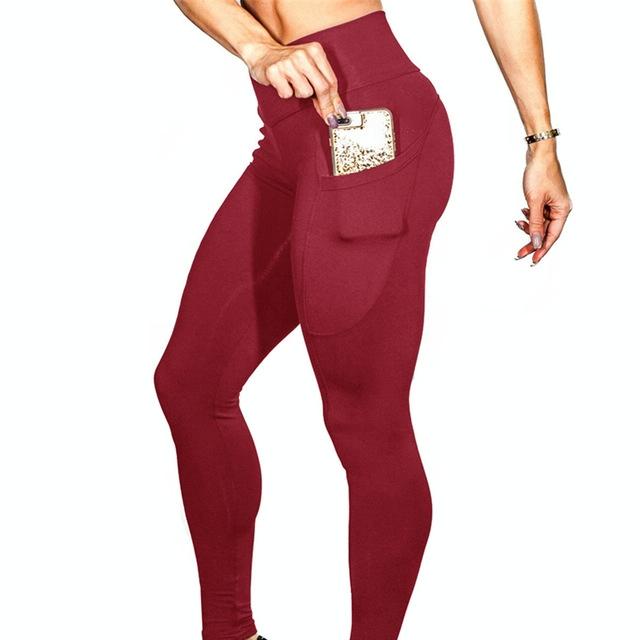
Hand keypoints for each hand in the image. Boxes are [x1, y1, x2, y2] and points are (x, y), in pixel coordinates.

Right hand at [242, 40, 345, 126]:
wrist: (261, 52)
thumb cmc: (287, 62)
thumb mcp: (309, 66)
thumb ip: (321, 84)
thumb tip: (334, 109)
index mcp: (315, 51)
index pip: (331, 81)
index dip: (336, 101)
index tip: (339, 114)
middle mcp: (303, 55)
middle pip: (322, 88)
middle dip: (326, 106)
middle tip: (329, 119)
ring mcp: (288, 63)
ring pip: (305, 93)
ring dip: (299, 94)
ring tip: (292, 84)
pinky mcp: (274, 72)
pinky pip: (287, 94)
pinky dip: (285, 93)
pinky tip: (282, 83)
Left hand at [515, 139, 572, 264]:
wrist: (538, 154)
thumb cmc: (540, 174)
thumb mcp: (534, 202)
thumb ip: (535, 224)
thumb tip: (536, 242)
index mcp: (562, 210)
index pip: (552, 236)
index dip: (542, 249)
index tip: (532, 260)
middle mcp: (561, 208)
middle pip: (546, 232)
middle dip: (532, 241)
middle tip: (519, 253)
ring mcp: (553, 204)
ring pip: (541, 224)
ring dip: (529, 227)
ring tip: (519, 223)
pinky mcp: (546, 199)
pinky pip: (538, 215)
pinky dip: (530, 217)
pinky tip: (523, 213)